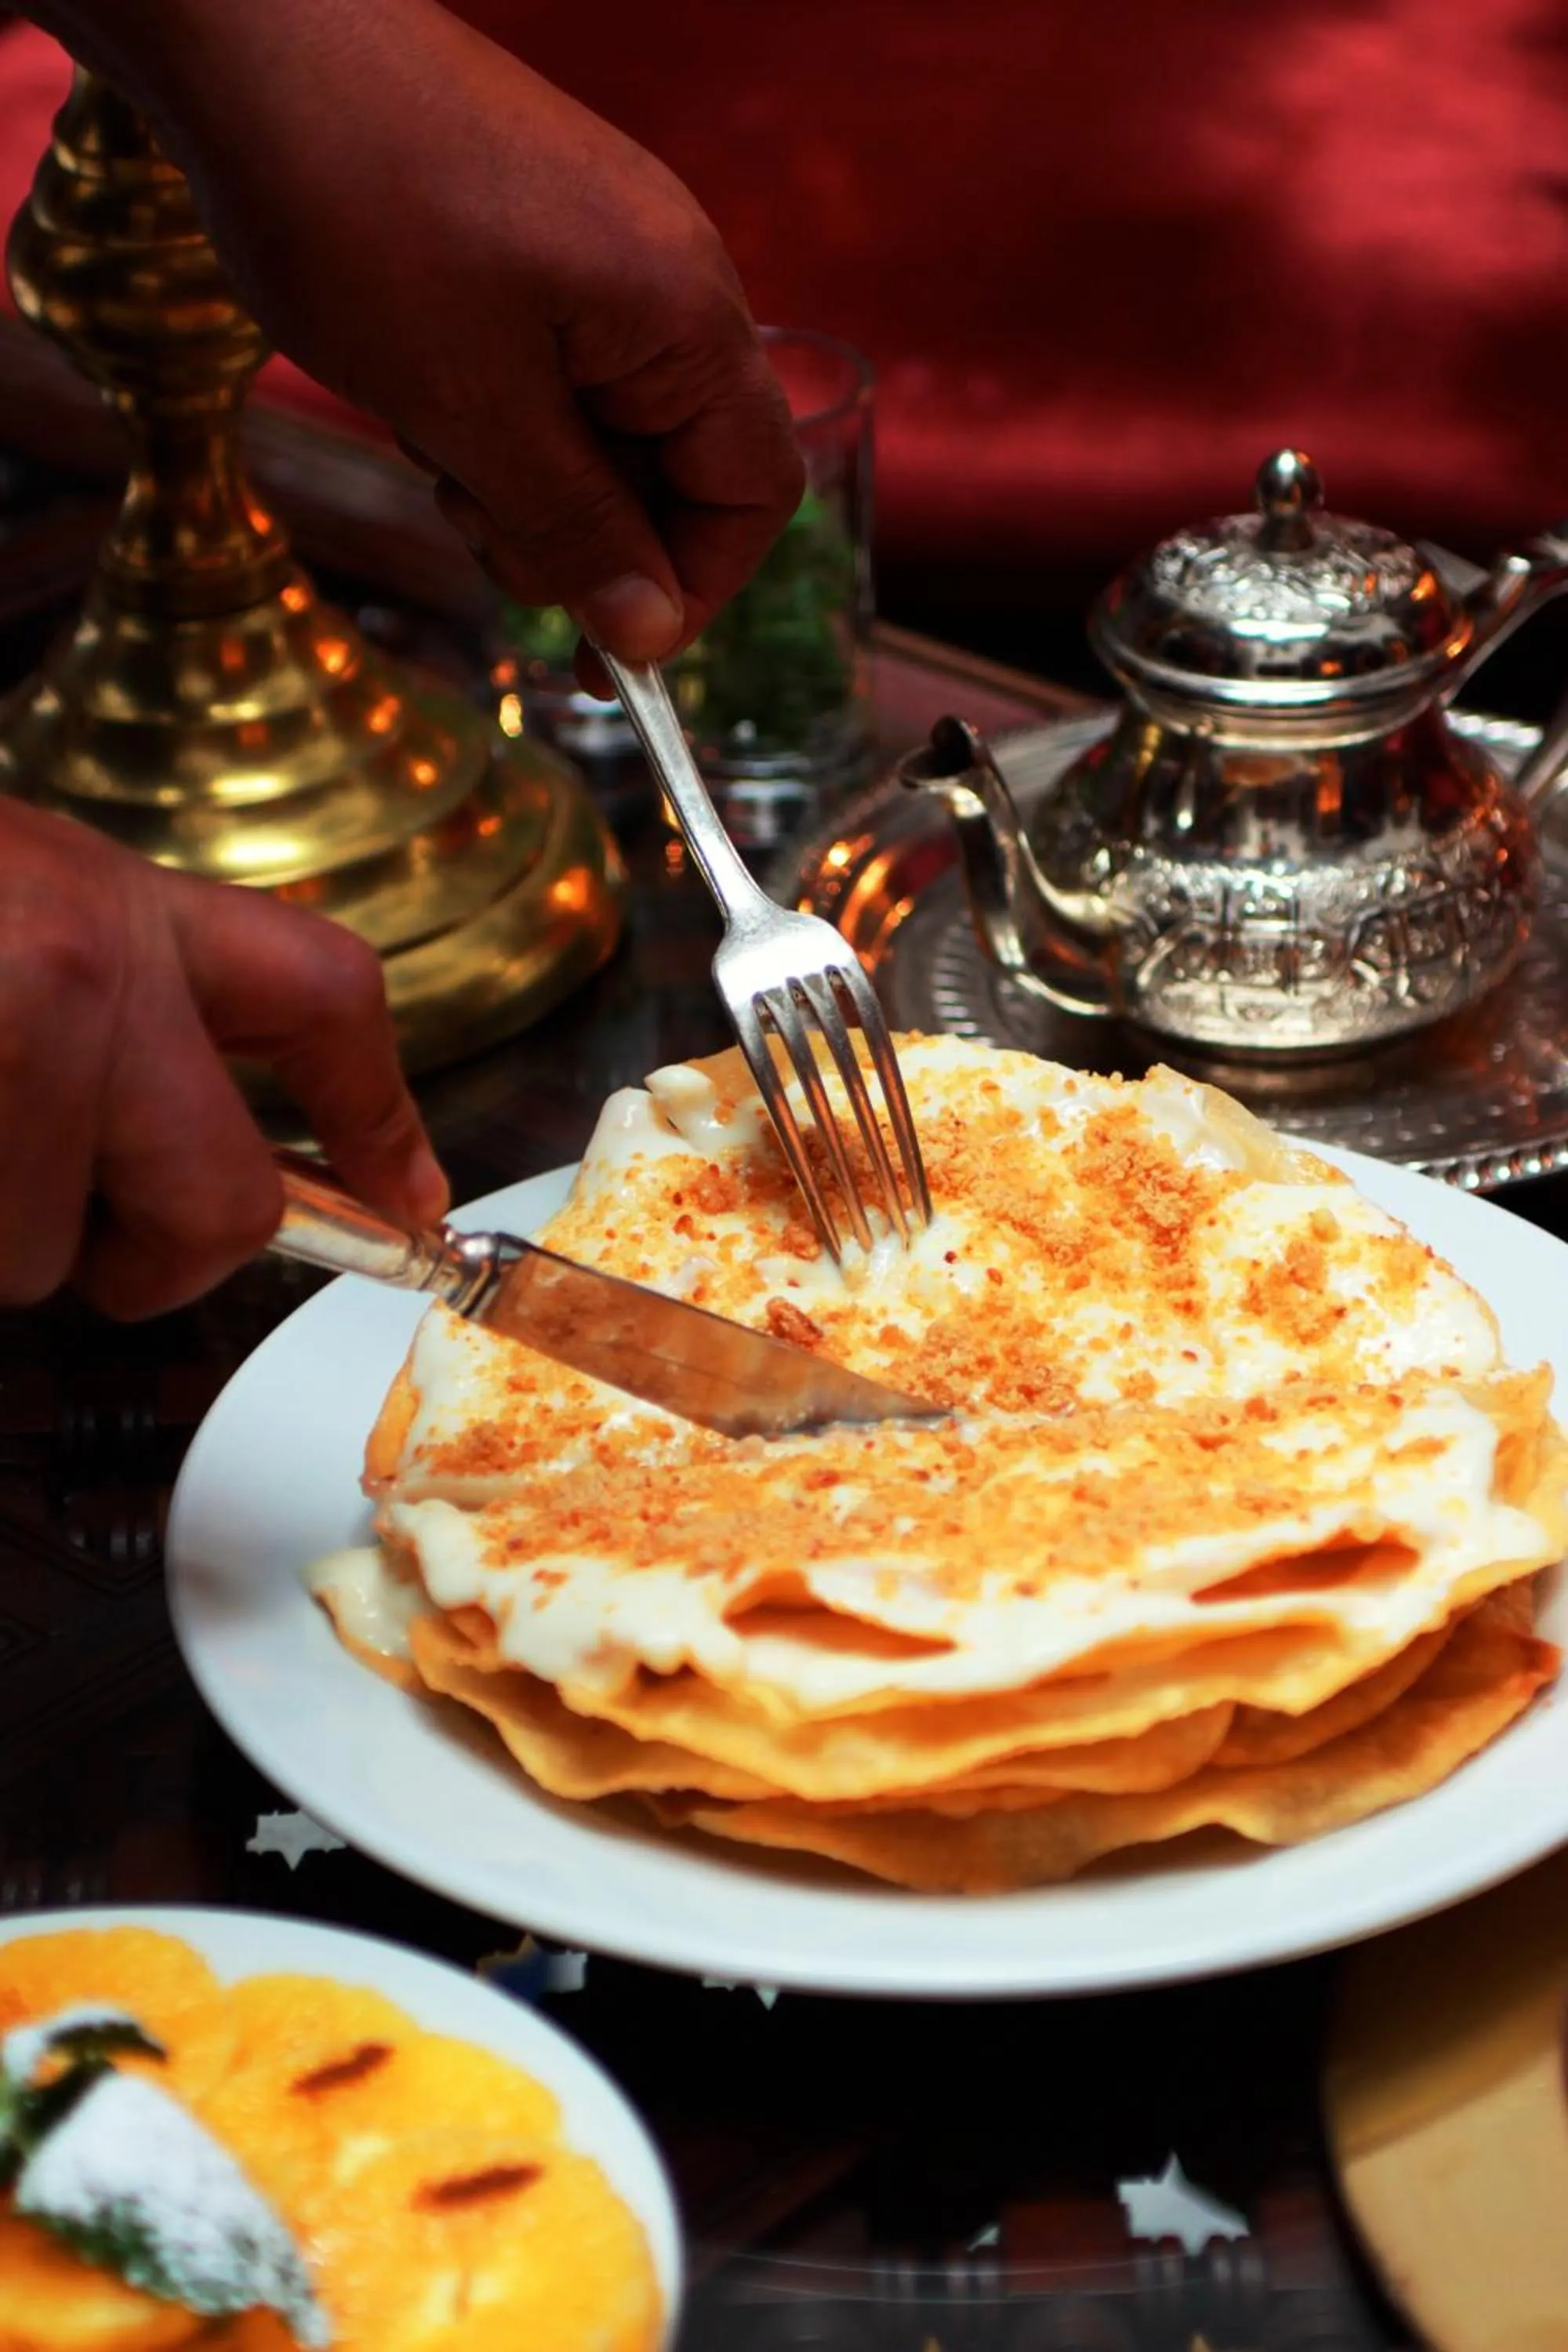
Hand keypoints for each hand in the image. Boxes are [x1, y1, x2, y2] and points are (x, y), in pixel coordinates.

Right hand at [0, 801, 445, 1317]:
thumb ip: (111, 1002)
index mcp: (110, 907)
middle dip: (150, 1256)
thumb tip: (225, 1168)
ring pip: (30, 1259)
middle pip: (221, 1208)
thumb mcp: (9, 894)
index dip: (381, 1115)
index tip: (412, 1200)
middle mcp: (72, 973)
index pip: (321, 997)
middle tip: (66, 1223)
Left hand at [33, 0, 805, 678]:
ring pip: (604, 433)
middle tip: (473, 524)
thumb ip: (576, 530)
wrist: (255, 43)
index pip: (753, 494)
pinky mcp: (542, 244)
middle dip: (582, 532)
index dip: (688, 588)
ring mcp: (607, 256)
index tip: (600, 647)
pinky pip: (554, 374)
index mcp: (687, 316)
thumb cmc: (363, 208)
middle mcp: (670, 281)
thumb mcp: (472, 409)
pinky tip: (418, 394)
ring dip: (522, 478)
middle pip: (677, 472)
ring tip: (429, 439)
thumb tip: (650, 635)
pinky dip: (494, 416)